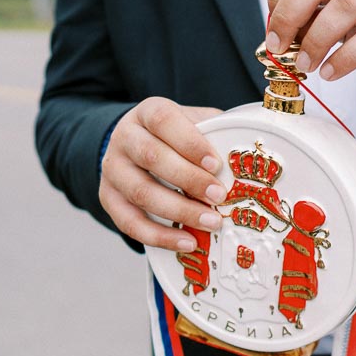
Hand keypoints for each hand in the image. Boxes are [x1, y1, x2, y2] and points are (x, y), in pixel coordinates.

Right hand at [99, 97, 225, 251]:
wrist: (137, 148)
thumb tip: (247, 151)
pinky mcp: (108, 199)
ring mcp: (112, 169)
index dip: (190, 143)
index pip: (164, 121)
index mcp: (147, 112)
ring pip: (141, 192)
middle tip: (219, 196)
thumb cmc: (176, 138)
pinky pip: (130, 222)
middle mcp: (124, 138)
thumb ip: (215, 132)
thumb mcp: (194, 123)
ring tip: (211, 222)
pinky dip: (160, 236)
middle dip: (189, 179)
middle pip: (151, 157)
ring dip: (179, 211)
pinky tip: (187, 242)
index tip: (216, 164)